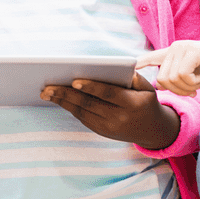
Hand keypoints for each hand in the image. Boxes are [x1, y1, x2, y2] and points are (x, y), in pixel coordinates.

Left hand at [41, 73, 180, 148]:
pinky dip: (69, 107)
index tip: (74, 80)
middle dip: (67, 94)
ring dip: (62, 102)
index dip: (91, 87)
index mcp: (133, 104)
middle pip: (89, 104)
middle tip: (48, 87)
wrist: (153, 131)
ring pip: (82, 112)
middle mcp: (119, 118)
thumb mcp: (147, 88)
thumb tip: (110, 67)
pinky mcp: (102, 132)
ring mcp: (109, 127)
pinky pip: (83, 118)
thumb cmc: (146, 102)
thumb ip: (132, 77)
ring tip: (46, 93)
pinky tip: (58, 99)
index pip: (108, 94)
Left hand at [137, 40, 199, 96]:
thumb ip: (177, 78)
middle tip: (193, 90)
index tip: (129, 67)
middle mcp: (174, 47)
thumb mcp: (194, 75)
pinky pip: (183, 74)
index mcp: (173, 53)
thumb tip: (159, 85)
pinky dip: (193, 82)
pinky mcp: (194, 50)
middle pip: (162, 79)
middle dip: (177, 91)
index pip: (151, 57)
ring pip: (172, 78)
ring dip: (187, 87)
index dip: (140, 63)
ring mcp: (183, 47)